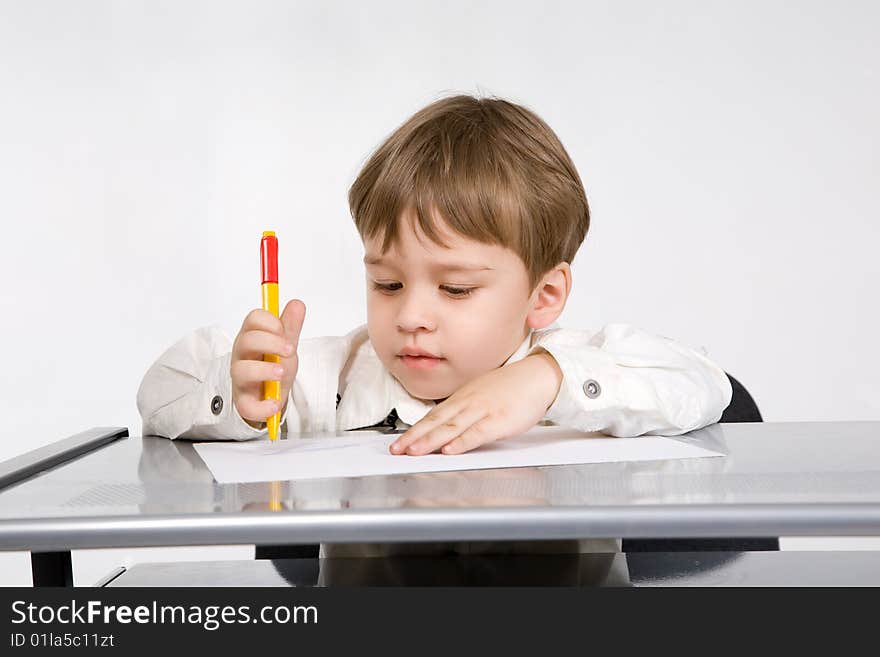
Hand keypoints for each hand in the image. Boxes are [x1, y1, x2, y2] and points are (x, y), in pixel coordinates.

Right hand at [231, 299, 305, 427]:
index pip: (252, 319)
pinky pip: (247, 406)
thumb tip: (297, 303)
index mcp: (252, 336)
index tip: (283, 329)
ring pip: (241, 370)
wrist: (270, 395)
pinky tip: (275, 403)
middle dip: (270, 342)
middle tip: (290, 350)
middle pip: (247, 341)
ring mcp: (241, 379)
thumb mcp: (285, 344)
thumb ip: (290, 326)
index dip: (269, 321)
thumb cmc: (273, 365)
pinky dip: (262, 406)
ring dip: (264, 370)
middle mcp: (242, 355)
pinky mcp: (244, 401)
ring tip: (281, 372)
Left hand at [389, 351, 562, 455]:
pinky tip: (450, 450)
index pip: (432, 416)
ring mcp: (482, 411)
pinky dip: (462, 442)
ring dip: (430, 440)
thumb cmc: (511, 387)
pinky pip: (477, 432)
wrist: (537, 376)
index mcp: (462, 397)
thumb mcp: (481, 394)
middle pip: (436, 422)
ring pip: (451, 427)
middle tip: (396, 450)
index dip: (413, 430)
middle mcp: (468, 403)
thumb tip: (445, 425)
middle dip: (413, 438)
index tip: (398, 443)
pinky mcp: (499, 420)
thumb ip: (463, 409)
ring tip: (414, 451)